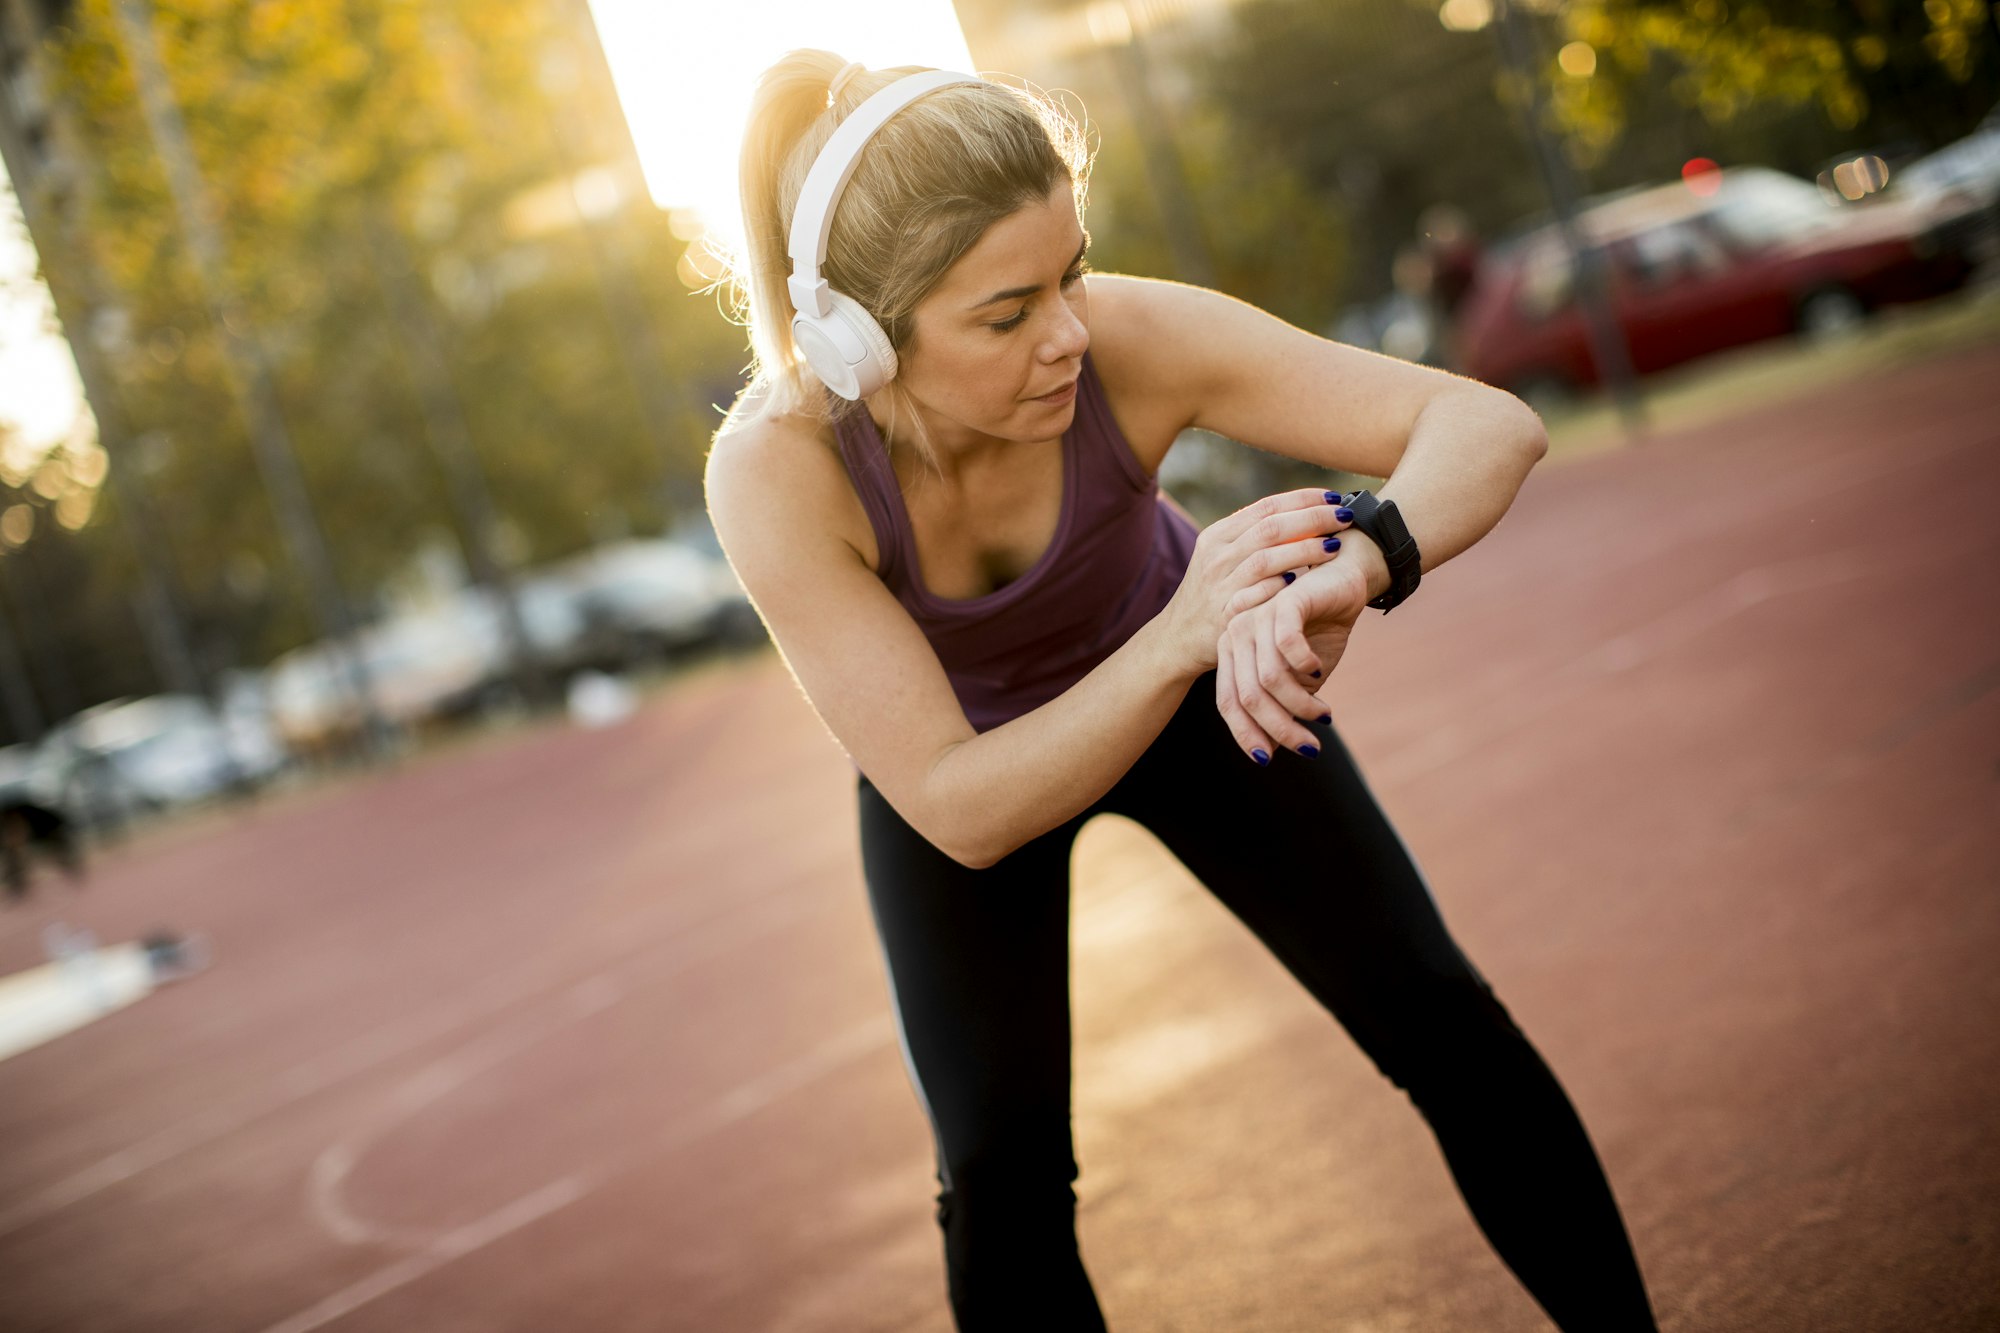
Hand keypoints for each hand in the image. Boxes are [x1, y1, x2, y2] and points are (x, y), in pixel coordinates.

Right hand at [1159, 488, 1352, 676]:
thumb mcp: (1222, 558)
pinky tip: (1307, 579)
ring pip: (1268, 559)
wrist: (1178, 639)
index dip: (1302, 499)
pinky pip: (1259, 594)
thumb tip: (1300, 512)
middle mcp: (1216, 556)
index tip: (1333, 496)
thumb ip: (1252, 537)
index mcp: (1217, 535)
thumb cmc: (1212, 594)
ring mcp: (1220, 585)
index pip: (1266, 507)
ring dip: (1305, 549)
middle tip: (1344, 517)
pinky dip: (1284, 584)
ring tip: (1335, 545)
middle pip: (1270, 528)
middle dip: (1312, 518)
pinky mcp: (1226, 613)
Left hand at [1213, 543, 1379, 762]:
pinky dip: (1305, 667)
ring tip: (1324, 714)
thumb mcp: (1298, 678)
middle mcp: (1236, 633)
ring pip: (1269, 679)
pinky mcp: (1283, 600)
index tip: (1269, 760)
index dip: (1246, 734)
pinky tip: (1319, 672)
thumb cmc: (1319, 630)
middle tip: (1309, 747)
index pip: (1228, 703)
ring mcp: (1257, 614)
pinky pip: (1287, 647)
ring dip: (1300, 705)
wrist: (1346, 578)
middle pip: (1248, 697)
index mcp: (1232, 652)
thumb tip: (1266, 753)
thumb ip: (1280, 707)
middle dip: (1280, 729)